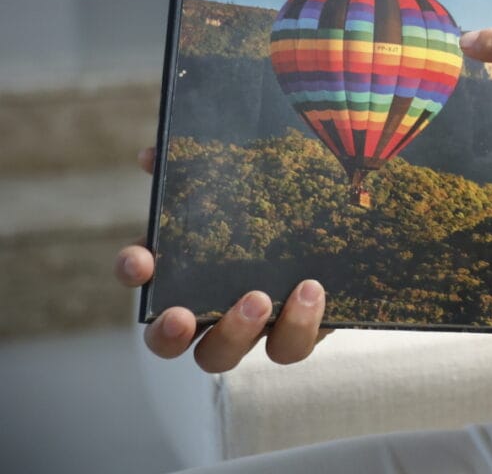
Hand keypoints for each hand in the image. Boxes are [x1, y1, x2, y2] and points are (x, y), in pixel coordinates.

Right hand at [116, 145, 330, 369]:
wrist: (341, 228)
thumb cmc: (277, 203)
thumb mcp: (246, 179)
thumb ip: (199, 166)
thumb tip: (152, 153)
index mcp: (185, 266)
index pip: (140, 275)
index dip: (133, 270)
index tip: (140, 260)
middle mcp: (206, 307)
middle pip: (168, 340)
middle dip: (168, 332)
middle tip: (182, 315)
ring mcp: (247, 329)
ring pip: (223, 355)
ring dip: (235, 332)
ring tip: (260, 298)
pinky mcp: (293, 334)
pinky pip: (290, 347)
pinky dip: (300, 324)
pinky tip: (313, 289)